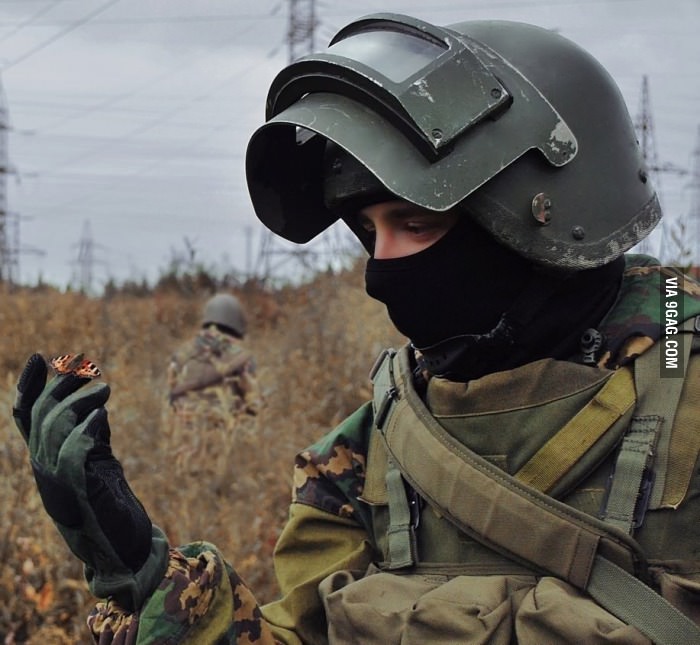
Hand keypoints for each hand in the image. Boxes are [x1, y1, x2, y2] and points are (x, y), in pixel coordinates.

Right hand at [13, 354, 168, 610]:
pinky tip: (102, 414)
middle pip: (40, 417)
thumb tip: (93, 405)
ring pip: (53, 430)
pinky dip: (86, 429)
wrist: (120, 551)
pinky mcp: (81, 493)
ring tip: (105, 388)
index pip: (26, 421)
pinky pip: (73, 455)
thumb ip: (91, 438)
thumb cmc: (111, 507)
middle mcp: (45, 470)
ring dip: (78, 402)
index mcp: (46, 462)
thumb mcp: (98, 464)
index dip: (27, 388)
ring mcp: (59, 483)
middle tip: (86, 367)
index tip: (38, 358)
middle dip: (59, 385)